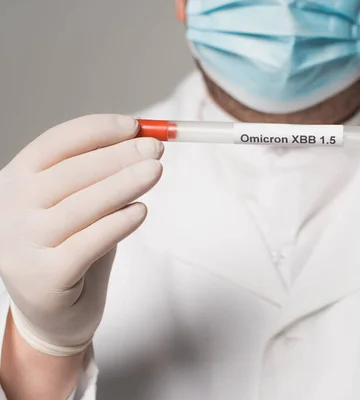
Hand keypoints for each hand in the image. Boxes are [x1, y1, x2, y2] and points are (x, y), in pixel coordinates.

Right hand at [0, 115, 162, 355]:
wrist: (55, 314)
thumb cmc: (72, 249)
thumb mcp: (79, 205)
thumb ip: (100, 177)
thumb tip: (141, 141)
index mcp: (15, 182)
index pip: (53, 144)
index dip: (95, 131)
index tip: (133, 125)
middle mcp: (9, 211)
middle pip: (69, 173)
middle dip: (118, 156)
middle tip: (156, 149)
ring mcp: (21, 246)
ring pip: (80, 206)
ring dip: (123, 184)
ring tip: (156, 171)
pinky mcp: (42, 279)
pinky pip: (87, 244)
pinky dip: (117, 224)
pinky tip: (141, 211)